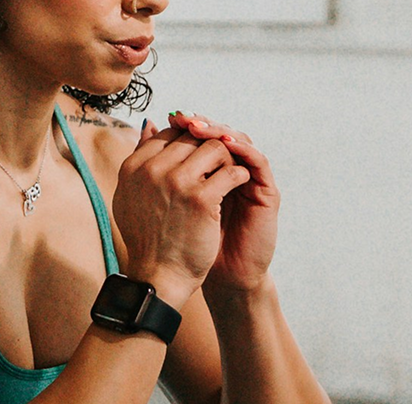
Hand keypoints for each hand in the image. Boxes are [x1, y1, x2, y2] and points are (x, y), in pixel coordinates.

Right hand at [112, 118, 251, 304]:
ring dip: (227, 160)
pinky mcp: (201, 199)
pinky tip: (239, 188)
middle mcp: (151, 170)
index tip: (199, 161)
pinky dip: (240, 177)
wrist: (159, 277)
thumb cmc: (149, 239)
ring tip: (228, 177)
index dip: (189, 143)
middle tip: (219, 167)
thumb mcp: (132, 195)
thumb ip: (140, 158)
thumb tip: (150, 123)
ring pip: (215, 148)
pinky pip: (232, 171)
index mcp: (132, 168)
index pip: (168, 134)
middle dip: (210, 149)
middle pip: (193, 137)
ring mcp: (176, 182)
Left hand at [166, 111, 279, 292]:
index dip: (187, 126)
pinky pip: (258, 162)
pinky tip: (226, 144)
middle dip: (202, 125)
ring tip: (200, 128)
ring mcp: (248, 181)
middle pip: (220, 135)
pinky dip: (243, 150)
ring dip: (221, 132)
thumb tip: (145, 131)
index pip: (200, 137)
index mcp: (206, 173)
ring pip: (240, 143)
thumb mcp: (164, 201)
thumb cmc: (181, 244)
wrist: (201, 277)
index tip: (170, 118)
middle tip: (185, 118)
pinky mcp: (265, 193)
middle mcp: (229, 173)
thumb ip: (159, 168)